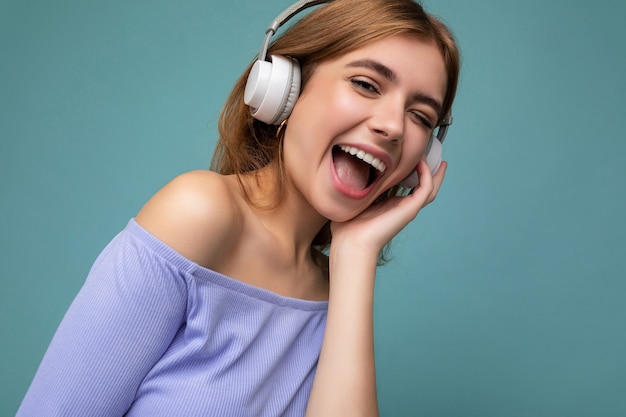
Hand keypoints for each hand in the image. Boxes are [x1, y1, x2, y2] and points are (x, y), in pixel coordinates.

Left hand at [330, 160, 446, 255]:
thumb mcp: (352, 201)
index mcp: (390, 206)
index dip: (412, 173)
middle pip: (424, 188)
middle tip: (434, 155)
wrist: (351, 243)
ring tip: (436, 157)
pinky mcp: (409, 210)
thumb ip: (355, 187)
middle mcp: (401, 207)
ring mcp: (407, 209)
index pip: (407, 188)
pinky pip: (425, 189)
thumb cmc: (346, 228)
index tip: (414, 158)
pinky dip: (426, 174)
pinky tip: (421, 162)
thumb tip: (345, 172)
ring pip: (429, 188)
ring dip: (434, 172)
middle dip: (431, 172)